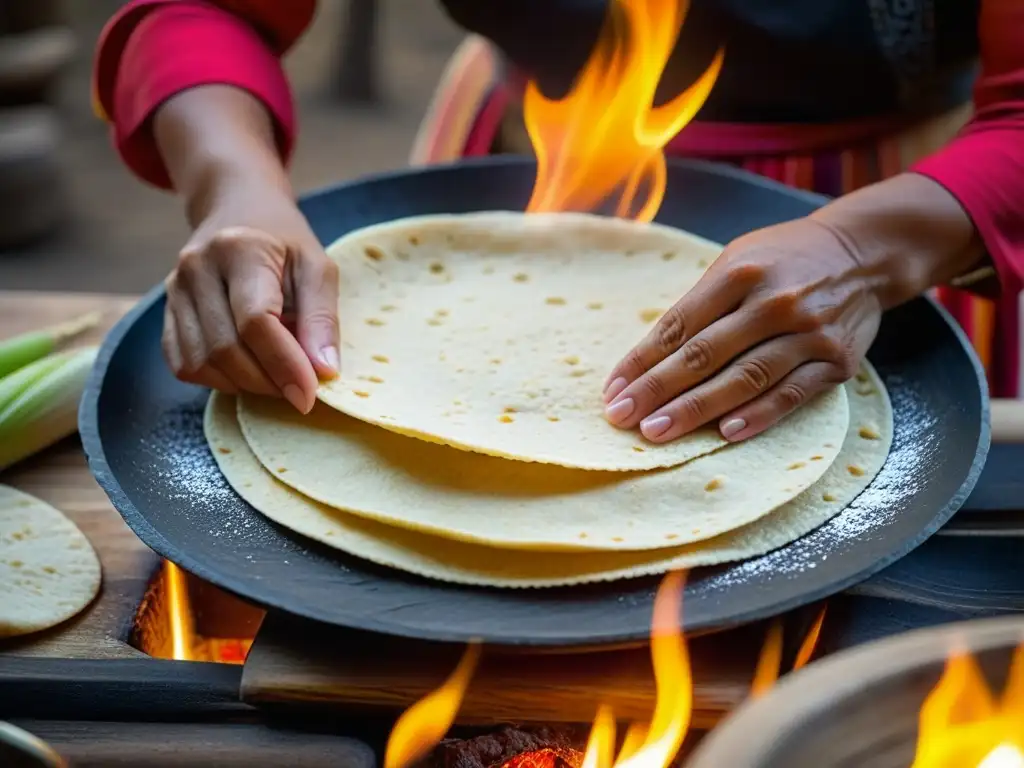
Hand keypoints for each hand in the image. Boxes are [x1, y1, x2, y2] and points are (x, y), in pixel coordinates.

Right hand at [162, 187, 338, 413]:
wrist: (236, 208)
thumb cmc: (284, 241)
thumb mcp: (317, 267)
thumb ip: (322, 319)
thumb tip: (324, 372)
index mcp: (240, 249)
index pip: (256, 321)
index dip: (284, 365)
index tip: (310, 394)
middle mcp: (197, 268)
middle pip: (226, 349)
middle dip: (267, 381)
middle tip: (297, 387)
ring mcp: (174, 289)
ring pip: (201, 363)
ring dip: (244, 385)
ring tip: (275, 376)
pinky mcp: (166, 310)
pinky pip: (183, 364)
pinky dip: (217, 380)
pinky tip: (246, 369)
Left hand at [602, 217, 883, 442]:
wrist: (865, 253)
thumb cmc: (785, 260)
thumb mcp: (739, 260)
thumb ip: (702, 303)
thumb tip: (651, 359)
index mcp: (739, 273)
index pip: (679, 324)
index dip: (642, 360)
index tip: (613, 389)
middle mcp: (773, 301)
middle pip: (705, 354)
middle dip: (658, 389)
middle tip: (623, 417)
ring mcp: (808, 332)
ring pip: (745, 378)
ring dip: (696, 409)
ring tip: (657, 431)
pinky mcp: (836, 360)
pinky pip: (792, 394)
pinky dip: (759, 415)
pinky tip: (725, 433)